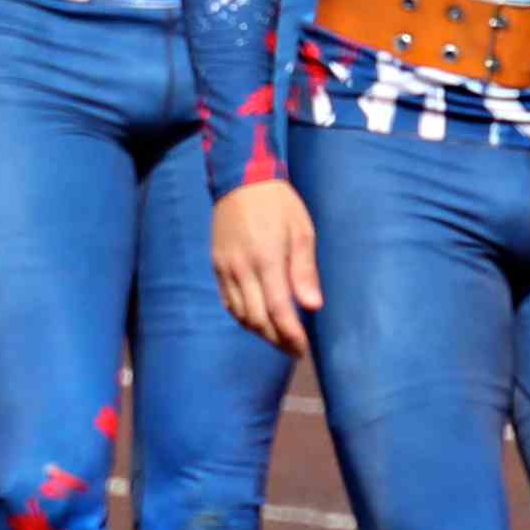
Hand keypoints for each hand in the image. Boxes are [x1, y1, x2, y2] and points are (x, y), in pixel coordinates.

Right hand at [211, 175, 319, 356]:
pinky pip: (228, 302)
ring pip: (240, 315)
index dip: (290, 335)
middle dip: (276, 340)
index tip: (302, 349)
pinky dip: (243, 317)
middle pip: (257, 319)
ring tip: (279, 337)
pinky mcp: (217, 266)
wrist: (241, 180)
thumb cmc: (279, 204)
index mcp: (267, 259)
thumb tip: (312, 306)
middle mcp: (242, 268)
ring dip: (260, 331)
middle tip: (294, 349)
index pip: (278, 310)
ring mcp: (226, 268)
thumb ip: (305, 271)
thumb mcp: (302, 231)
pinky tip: (258, 319)